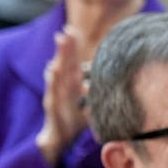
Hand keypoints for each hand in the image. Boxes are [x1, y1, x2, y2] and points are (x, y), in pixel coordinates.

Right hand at [35, 26, 90, 164]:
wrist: (60, 137)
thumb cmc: (76, 117)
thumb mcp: (89, 102)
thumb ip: (96, 90)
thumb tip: (115, 81)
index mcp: (70, 83)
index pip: (71, 61)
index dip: (71, 47)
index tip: (72, 31)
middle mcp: (62, 86)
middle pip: (64, 62)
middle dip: (66, 47)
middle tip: (67, 30)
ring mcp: (56, 95)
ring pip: (57, 73)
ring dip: (59, 58)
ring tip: (59, 43)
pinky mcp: (52, 106)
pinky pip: (53, 91)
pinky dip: (53, 81)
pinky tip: (53, 70)